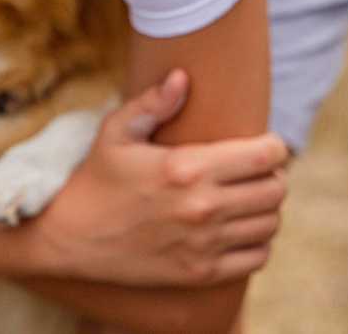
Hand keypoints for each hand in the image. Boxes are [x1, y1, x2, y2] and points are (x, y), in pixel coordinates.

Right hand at [26, 70, 287, 286]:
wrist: (71, 237)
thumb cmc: (96, 179)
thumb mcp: (116, 133)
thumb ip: (152, 103)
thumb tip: (182, 77)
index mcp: (186, 167)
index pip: (265, 156)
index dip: (274, 147)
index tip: (264, 145)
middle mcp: (202, 206)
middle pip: (275, 189)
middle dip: (272, 176)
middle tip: (255, 171)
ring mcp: (204, 243)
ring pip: (270, 223)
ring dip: (265, 208)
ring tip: (246, 198)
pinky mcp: (201, 271)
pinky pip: (257, 256)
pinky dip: (257, 241)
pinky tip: (238, 229)